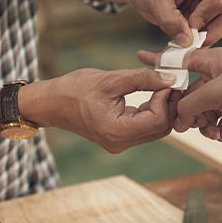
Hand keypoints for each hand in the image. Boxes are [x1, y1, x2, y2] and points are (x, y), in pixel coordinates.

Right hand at [20, 68, 177, 152]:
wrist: (51, 103)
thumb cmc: (74, 89)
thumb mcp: (110, 79)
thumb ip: (142, 79)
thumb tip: (170, 80)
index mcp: (116, 131)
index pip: (157, 120)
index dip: (166, 100)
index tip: (165, 80)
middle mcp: (120, 143)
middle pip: (161, 129)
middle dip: (169, 106)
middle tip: (169, 83)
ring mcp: (120, 143)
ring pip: (155, 130)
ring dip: (162, 109)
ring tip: (160, 86)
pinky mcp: (119, 138)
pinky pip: (145, 128)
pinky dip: (152, 112)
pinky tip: (150, 94)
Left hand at [117, 0, 221, 46]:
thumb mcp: (154, 0)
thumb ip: (170, 21)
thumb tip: (187, 43)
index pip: (218, 1)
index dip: (204, 19)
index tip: (186, 28)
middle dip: (209, 32)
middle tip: (188, 42)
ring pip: (221, 24)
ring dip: (203, 36)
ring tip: (182, 40)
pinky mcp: (203, 11)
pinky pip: (209, 29)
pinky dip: (197, 38)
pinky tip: (182, 39)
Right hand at [138, 48, 221, 141]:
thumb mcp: (215, 93)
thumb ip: (190, 105)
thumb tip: (178, 119)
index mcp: (211, 61)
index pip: (178, 60)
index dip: (158, 61)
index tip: (139, 58)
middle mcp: (220, 74)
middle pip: (192, 94)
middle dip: (189, 112)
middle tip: (187, 126)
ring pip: (207, 110)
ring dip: (207, 125)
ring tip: (214, 133)